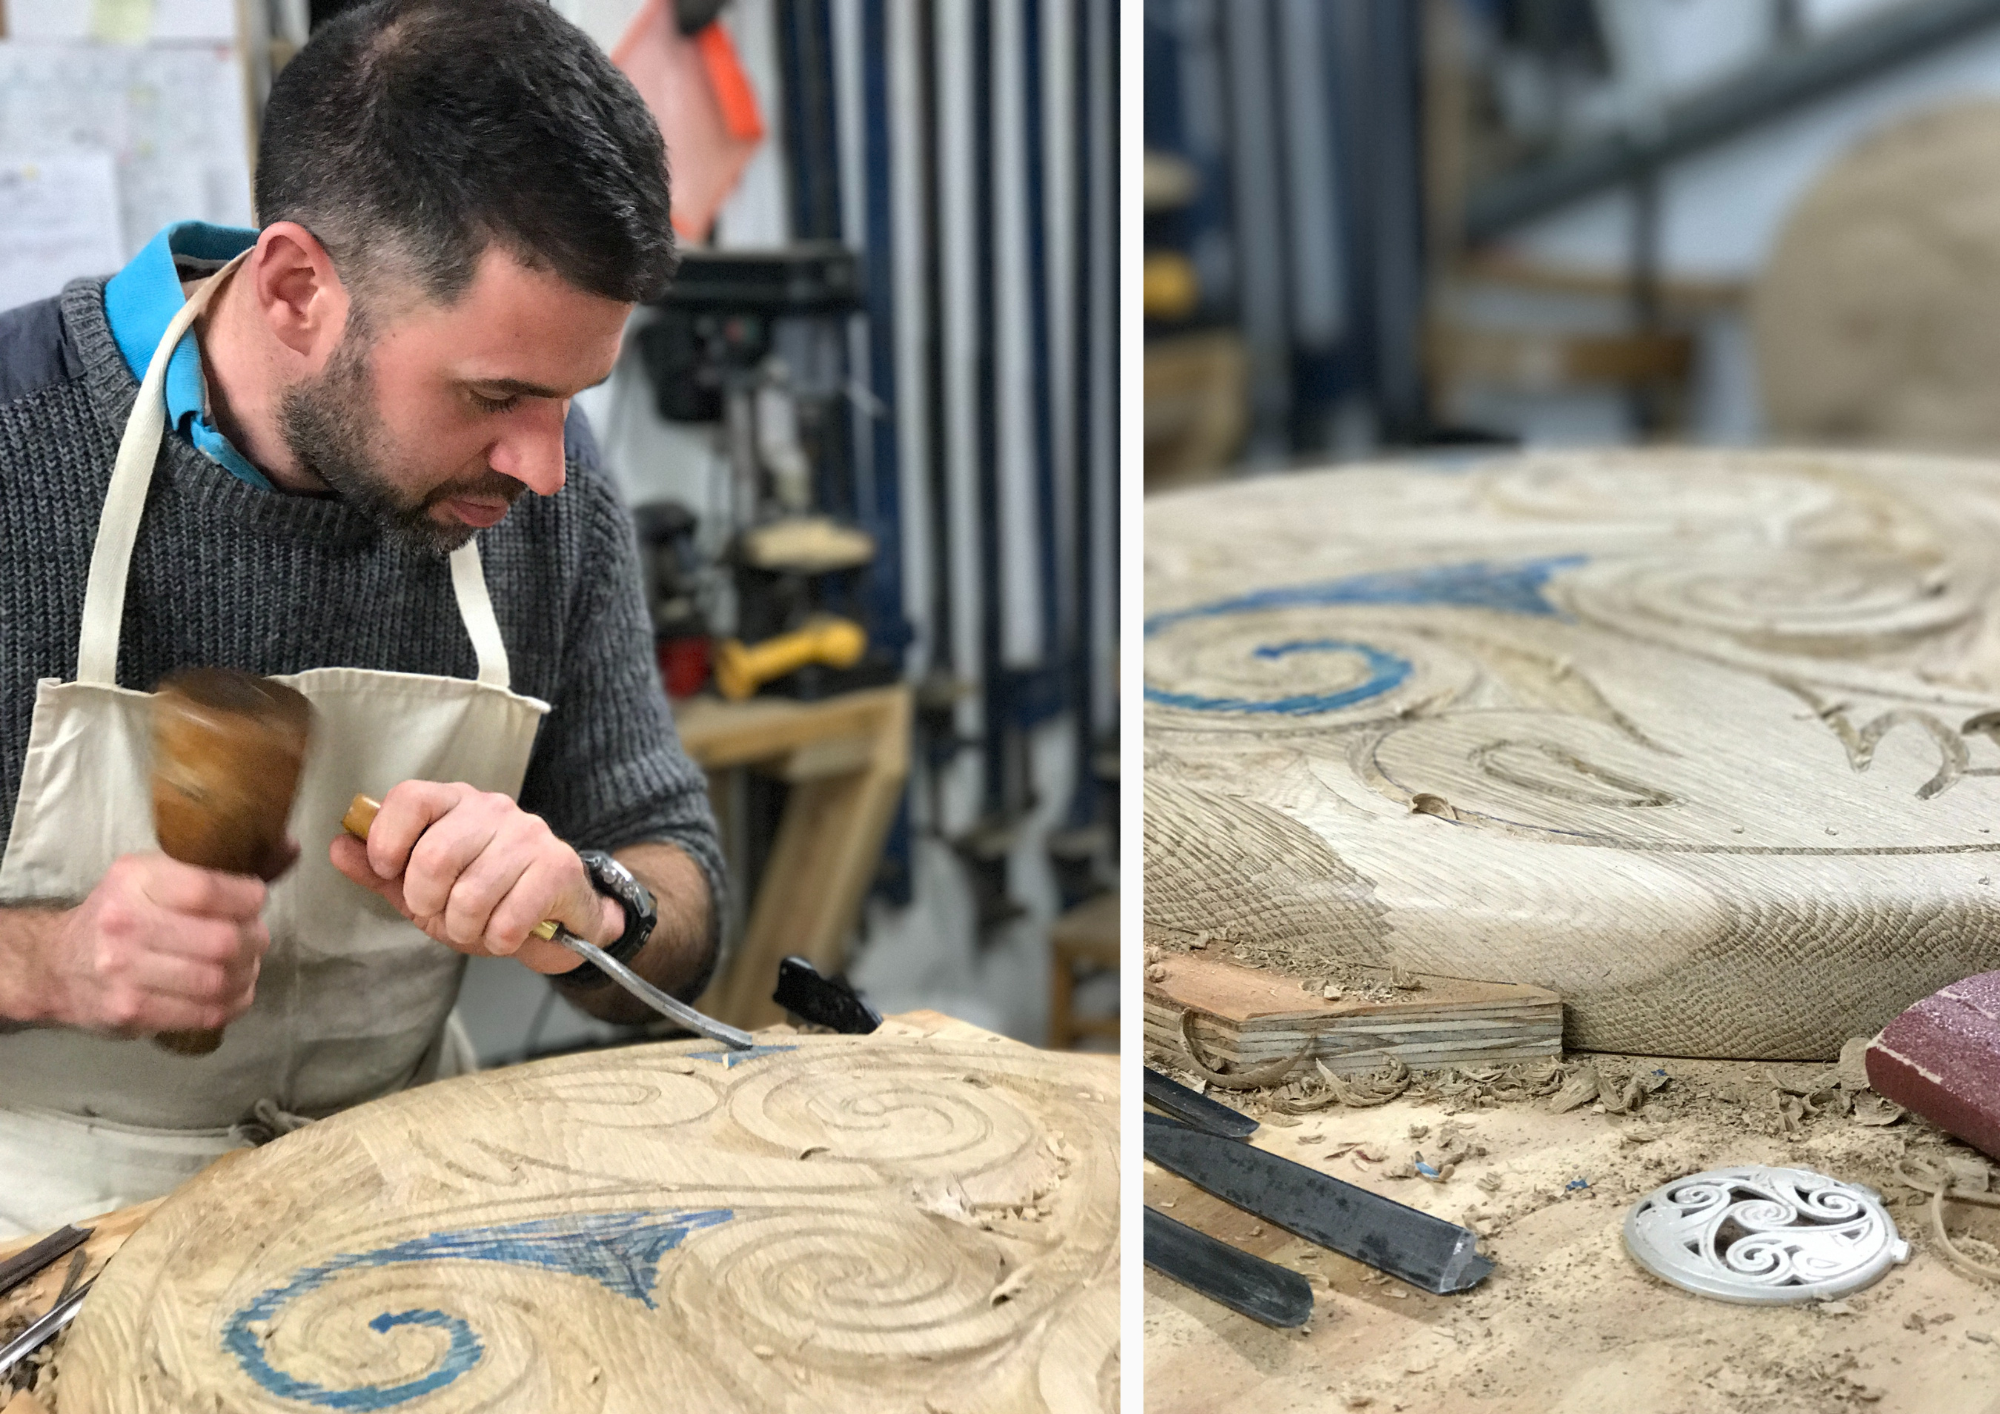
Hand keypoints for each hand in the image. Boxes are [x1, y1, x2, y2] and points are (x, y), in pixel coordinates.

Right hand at [35, 853, 269, 1034]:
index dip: (248, 898)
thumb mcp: (155, 876)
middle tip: (255, 938)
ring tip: (245, 965)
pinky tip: (232, 992)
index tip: (255, 901)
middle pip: (223, 940)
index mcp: (135, 881)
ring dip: (246, 974)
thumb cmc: (122, 913)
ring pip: (218, 980)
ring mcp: (125, 973)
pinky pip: (205, 1013)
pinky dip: (232, 1003)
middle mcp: (126, 924)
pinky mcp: (131, 1012)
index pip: (207, 890)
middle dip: (255, 940)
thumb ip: (218, 867)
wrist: (58, 965)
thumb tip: (292, 847)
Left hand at [329, 781, 618, 974]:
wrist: (558, 918)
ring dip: (466, 928)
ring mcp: (529, 835)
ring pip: (471, 895)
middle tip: (443, 913)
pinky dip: (499, 940)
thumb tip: (337, 845)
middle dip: (429, 903)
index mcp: (454, 802)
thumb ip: (381, 870)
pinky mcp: (558, 867)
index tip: (390, 871)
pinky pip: (508, 919)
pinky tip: (508, 932)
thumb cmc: (487, 898)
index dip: (388, 840)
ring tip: (479, 925)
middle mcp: (493, 808)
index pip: (410, 798)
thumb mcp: (424, 887)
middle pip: (434, 856)